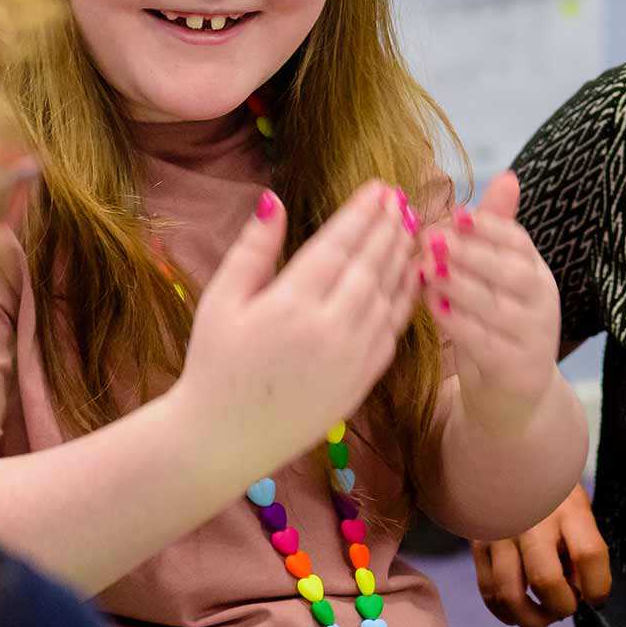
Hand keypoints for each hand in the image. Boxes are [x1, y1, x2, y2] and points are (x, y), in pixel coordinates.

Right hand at [171, 179, 417, 471]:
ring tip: (411, 229)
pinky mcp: (361, 382)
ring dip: (402, 259)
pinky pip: (392, 332)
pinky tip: (409, 278)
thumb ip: (252, 250)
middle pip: (369, 267)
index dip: (361, 213)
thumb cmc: (215, 365)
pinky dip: (405, 300)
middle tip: (401, 199)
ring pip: (387, 297)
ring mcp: (350, 359)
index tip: (378, 187)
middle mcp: (328, 330)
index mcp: (290, 305)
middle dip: (388, 228)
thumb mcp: (220, 300)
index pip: (337, 246)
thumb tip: (273, 199)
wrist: (222, 439)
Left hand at [420, 171, 562, 435]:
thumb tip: (508, 175)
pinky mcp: (517, 370)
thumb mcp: (496, 277)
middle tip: (431, 240)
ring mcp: (534, 338)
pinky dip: (458, 324)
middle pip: (511, 272)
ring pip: (497, 307)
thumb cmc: (493, 325)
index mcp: (535, 273)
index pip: (520, 242)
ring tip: (425, 271)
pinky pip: (485, 343)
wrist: (513, 398)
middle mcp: (541, 302)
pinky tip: (433, 309)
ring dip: (458, 287)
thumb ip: (495, 231)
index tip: (457, 215)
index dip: (489, 227)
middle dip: (470, 253)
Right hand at [471, 483, 611, 626]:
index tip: (597, 599)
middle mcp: (531, 520)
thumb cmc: (548, 487)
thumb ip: (581, 545)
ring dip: (532, 619)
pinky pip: (489, 591)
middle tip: (567, 606)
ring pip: (511, 595)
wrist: (502, 456)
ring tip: (544, 616)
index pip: (588, 554)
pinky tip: (518, 612)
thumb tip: (579, 591)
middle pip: (546, 581)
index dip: (598, 587)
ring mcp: (500, 532)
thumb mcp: (576, 504)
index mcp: (566, 507)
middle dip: (562, 607)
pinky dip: (505, 612)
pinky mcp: (478, 544)